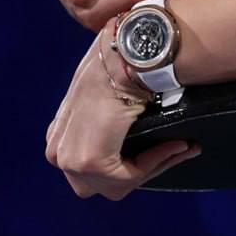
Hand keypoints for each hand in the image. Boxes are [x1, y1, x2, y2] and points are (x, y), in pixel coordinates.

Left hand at [45, 21, 200, 199]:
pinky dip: (155, 163)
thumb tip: (147, 133)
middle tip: (175, 150)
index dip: (134, 164)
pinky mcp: (90, 161)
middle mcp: (57, 151)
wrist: (129, 50)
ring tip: (178, 146)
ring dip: (151, 167)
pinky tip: (175, 145)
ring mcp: (70, 158)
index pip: (94, 168)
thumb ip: (113, 120)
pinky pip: (129, 177)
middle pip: (102, 183)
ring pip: (116, 184)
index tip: (171, 146)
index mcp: (59, 135)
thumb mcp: (110, 93)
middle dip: (140, 172)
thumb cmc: (124, 62)